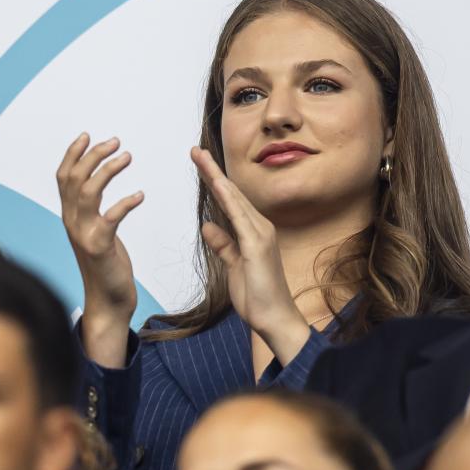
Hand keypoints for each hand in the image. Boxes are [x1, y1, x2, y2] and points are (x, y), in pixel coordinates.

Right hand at [57, 133, 143, 366]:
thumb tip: (95, 182)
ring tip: (127, 157)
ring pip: (88, 192)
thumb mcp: (93, 231)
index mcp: (69, 216)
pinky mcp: (100, 248)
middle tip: (116, 142)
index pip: (63, 177)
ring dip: (107, 170)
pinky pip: (110, 218)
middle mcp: (71, 222)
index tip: (88, 135)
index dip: (72, 154)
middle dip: (93, 155)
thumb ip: (90, 209)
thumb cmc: (105, 265)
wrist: (107, 302)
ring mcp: (83, 235)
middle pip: (74, 179)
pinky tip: (140, 195)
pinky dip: (125, 203)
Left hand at [192, 147, 309, 363]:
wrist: (275, 319)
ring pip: (234, 199)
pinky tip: (218, 186)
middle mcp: (259, 227)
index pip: (228, 201)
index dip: (213, 181)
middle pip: (231, 193)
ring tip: (200, 159)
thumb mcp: (233, 266)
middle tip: (194, 151)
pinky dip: (228, 200)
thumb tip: (208, 225)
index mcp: (252, 232)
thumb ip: (223, 245)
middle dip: (211, 171)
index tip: (198, 164)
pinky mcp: (257, 247)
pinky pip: (239, 218)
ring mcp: (260, 235)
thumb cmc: (257, 296)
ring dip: (216, 178)